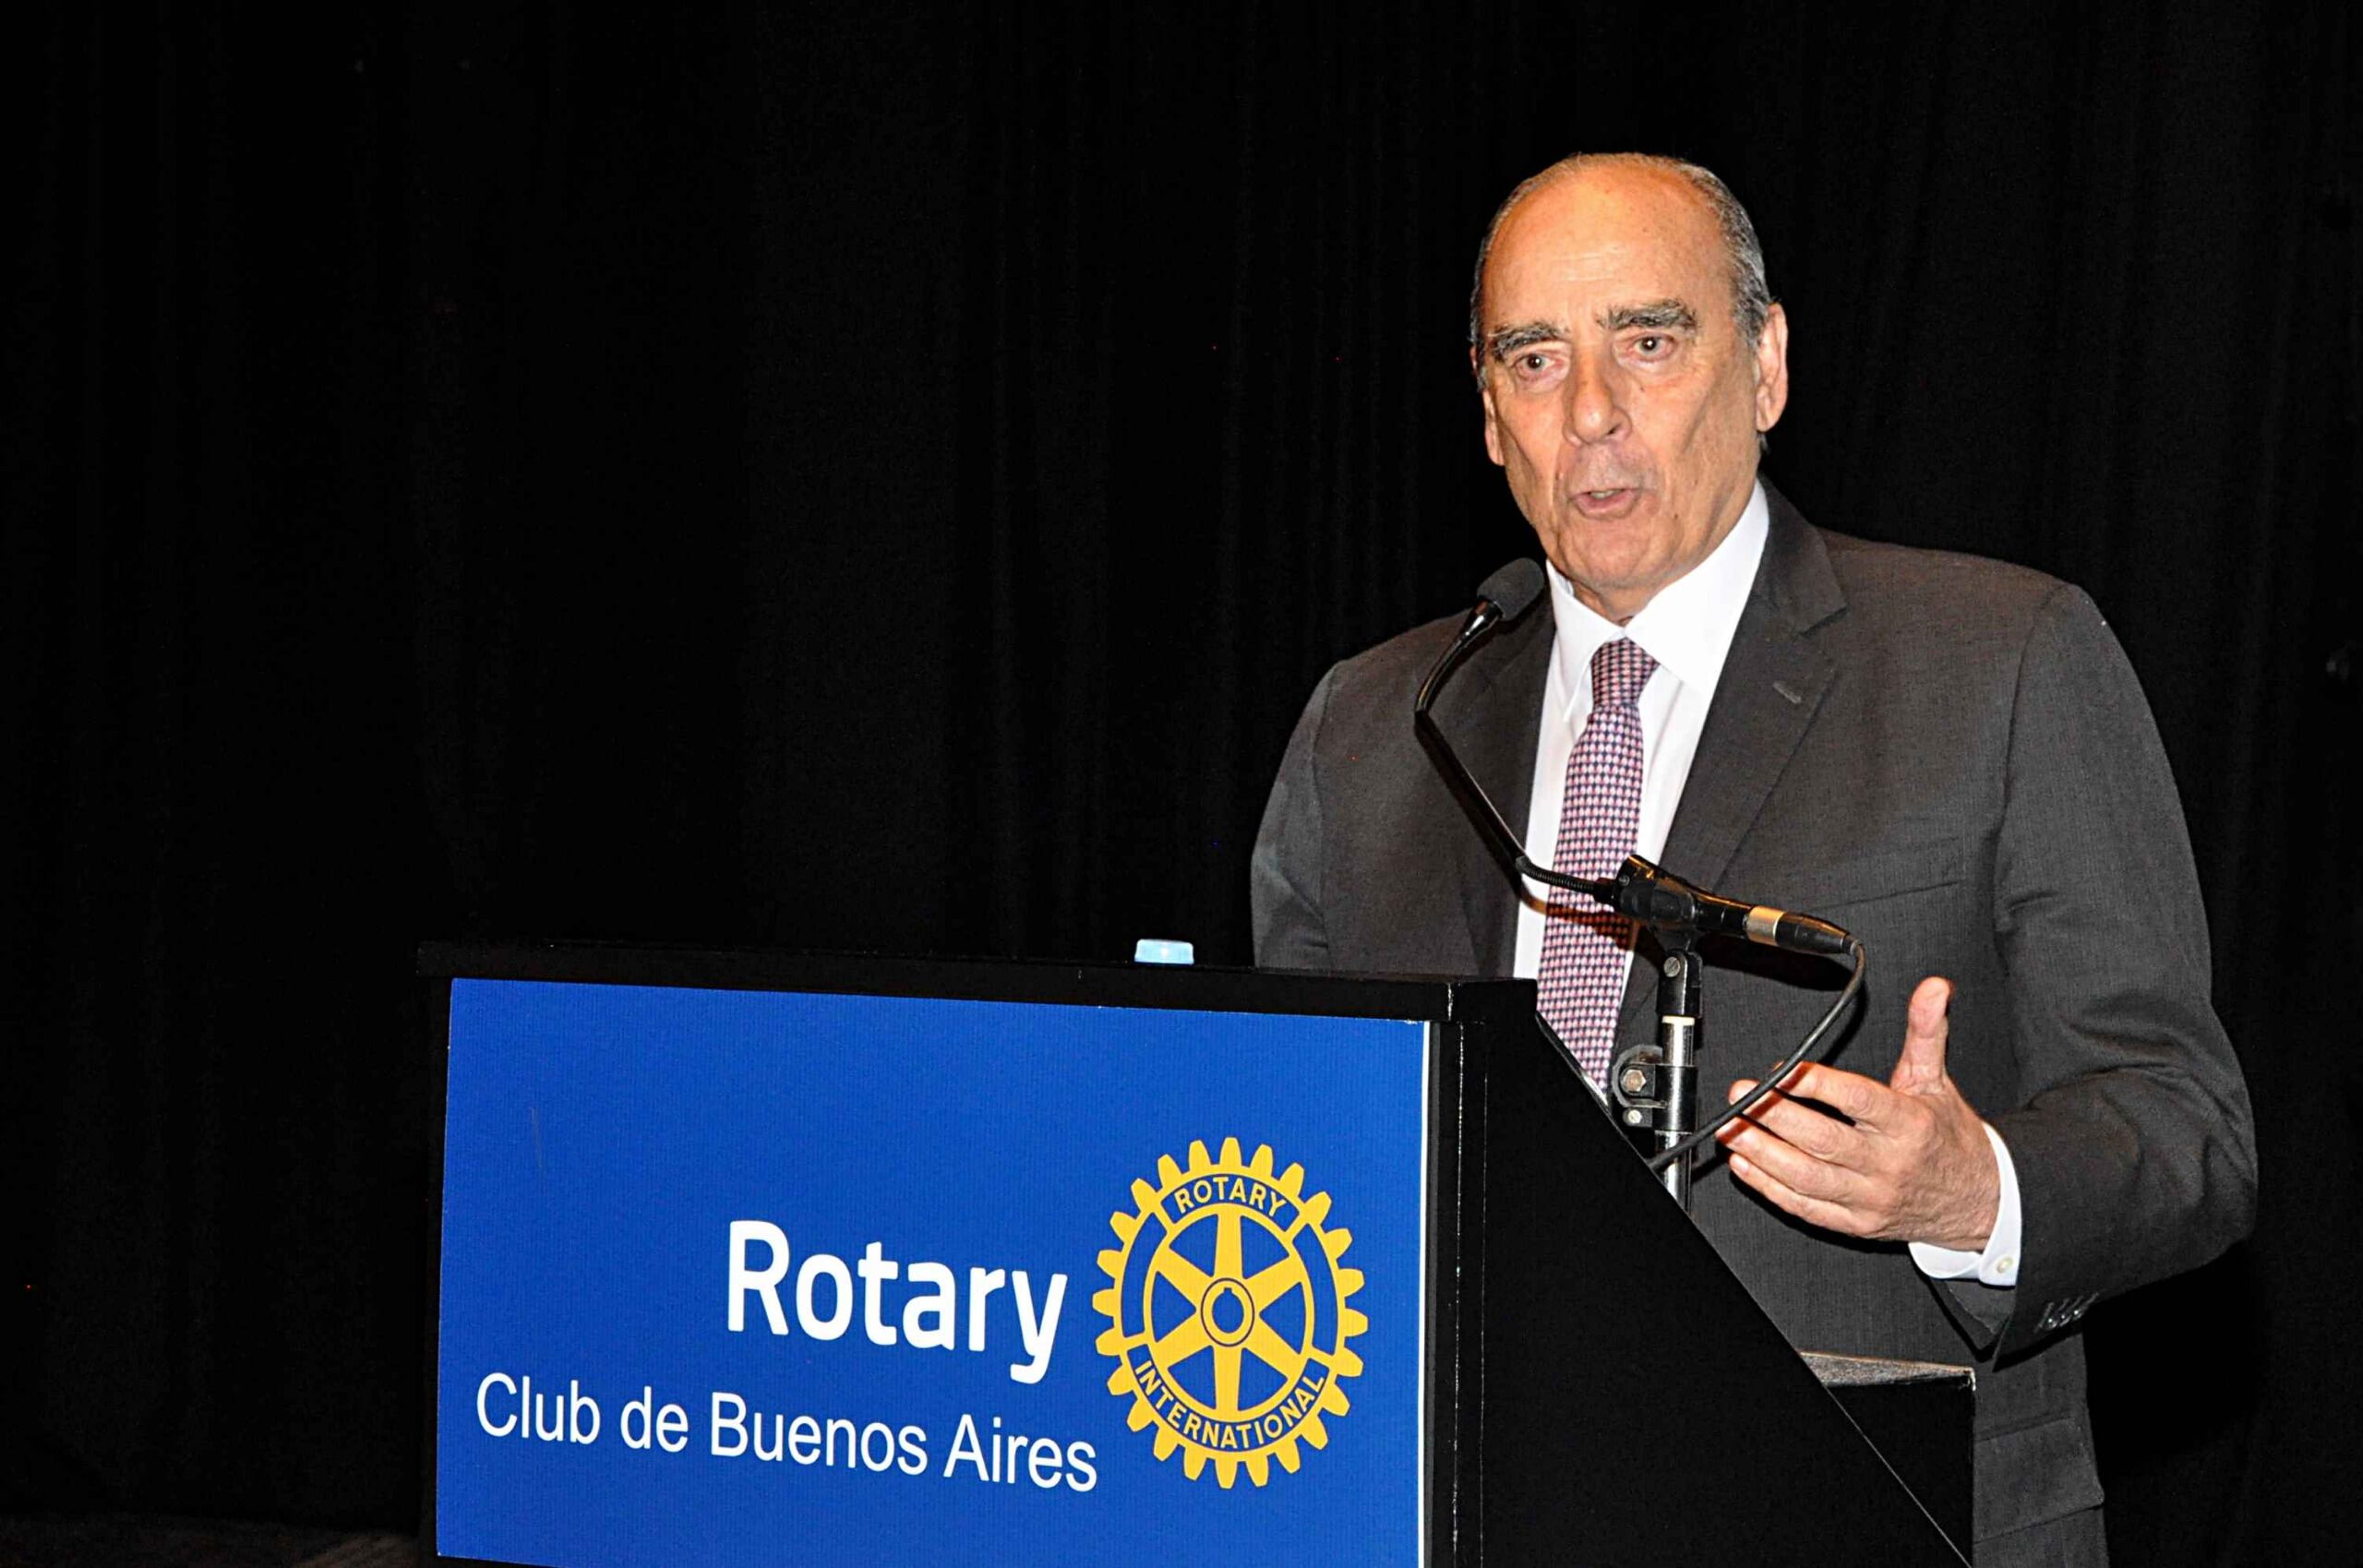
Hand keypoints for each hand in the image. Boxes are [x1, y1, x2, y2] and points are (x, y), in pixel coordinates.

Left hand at [1716, 976, 1999, 1250]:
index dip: (1817, 1086)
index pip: (1858, 1101)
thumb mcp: (1937, 1080)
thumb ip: (1926, 1031)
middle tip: (1740, 1096)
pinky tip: (1746, 1166)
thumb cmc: (1948, 1137)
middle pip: (1824, 1141)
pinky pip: (1808, 1208)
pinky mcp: (1857, 1223)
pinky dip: (1772, 1188)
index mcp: (1909, 1124)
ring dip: (1762, 1154)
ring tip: (1730, 1131)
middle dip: (1774, 1117)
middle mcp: (1889, 1163)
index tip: (1782, 1071)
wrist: (1978, 1201)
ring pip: (1808, 1178)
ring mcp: (1871, 1197)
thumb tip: (1933, 988)